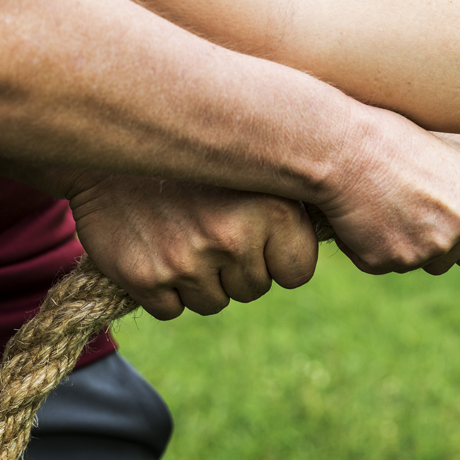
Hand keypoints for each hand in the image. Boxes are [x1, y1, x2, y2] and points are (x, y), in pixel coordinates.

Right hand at [66, 172, 317, 319]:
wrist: (111, 149)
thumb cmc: (199, 162)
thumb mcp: (260, 169)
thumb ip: (298, 206)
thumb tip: (349, 236)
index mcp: (276, 211)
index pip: (297, 273)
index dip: (277, 257)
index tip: (255, 231)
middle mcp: (235, 238)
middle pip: (254, 289)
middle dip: (237, 266)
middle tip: (208, 223)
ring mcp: (189, 260)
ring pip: (214, 303)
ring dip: (202, 279)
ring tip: (183, 230)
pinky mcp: (145, 277)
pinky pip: (172, 310)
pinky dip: (165, 290)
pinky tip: (157, 246)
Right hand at [311, 108, 459, 275]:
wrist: (341, 147)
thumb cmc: (387, 139)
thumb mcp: (443, 161)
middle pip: (450, 260)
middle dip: (429, 247)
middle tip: (402, 212)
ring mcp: (425, 248)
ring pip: (414, 263)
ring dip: (398, 245)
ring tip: (378, 204)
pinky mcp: (388, 261)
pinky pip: (381, 263)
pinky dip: (368, 247)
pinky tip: (359, 215)